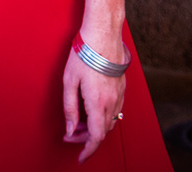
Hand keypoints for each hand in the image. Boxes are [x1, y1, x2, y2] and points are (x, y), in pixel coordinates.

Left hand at [62, 45, 126, 162]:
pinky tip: (92, 110)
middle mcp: (112, 102)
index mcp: (98, 103)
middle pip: (102, 132)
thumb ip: (69, 108)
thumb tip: (70, 129)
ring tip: (79, 123)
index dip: (88, 151)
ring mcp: (119, 95)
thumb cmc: (84, 54)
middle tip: (71, 135)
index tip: (81, 157)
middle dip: (86, 139)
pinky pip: (115, 110)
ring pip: (110, 122)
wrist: (103, 33)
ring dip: (95, 127)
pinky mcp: (122, 87)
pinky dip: (103, 117)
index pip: (96, 137)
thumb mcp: (69, 81)